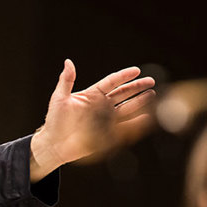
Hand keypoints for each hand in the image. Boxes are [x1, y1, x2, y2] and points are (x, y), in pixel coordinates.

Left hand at [29, 61, 155, 181]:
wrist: (54, 144)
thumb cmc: (54, 121)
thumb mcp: (59, 98)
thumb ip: (66, 80)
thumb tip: (68, 62)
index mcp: (91, 95)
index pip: (111, 82)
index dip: (123, 76)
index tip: (136, 70)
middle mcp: (100, 106)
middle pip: (122, 93)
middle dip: (137, 87)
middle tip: (150, 81)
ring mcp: (104, 119)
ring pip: (126, 107)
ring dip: (139, 101)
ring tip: (152, 95)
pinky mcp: (106, 132)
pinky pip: (123, 126)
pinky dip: (135, 122)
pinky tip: (145, 117)